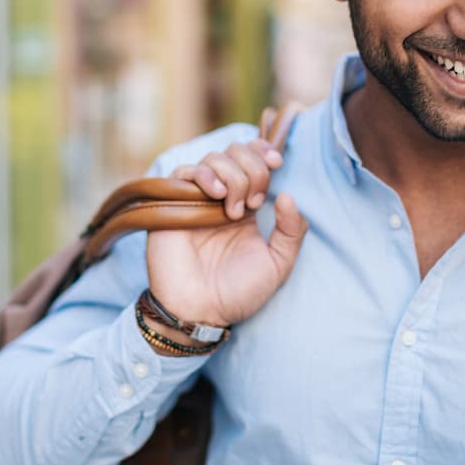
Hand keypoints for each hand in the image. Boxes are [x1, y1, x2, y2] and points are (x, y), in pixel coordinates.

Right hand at [146, 139, 307, 328]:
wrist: (200, 311)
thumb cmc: (238, 293)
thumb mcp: (277, 264)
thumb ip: (291, 231)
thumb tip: (288, 195)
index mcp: (248, 205)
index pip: (255, 160)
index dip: (265, 152)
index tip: (277, 163)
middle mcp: (223, 198)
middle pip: (237, 152)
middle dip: (253, 169)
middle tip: (253, 203)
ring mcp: (198, 200)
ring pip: (214, 158)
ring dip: (232, 176)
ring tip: (234, 210)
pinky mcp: (173, 205)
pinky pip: (184, 173)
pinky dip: (204, 175)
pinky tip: (217, 193)